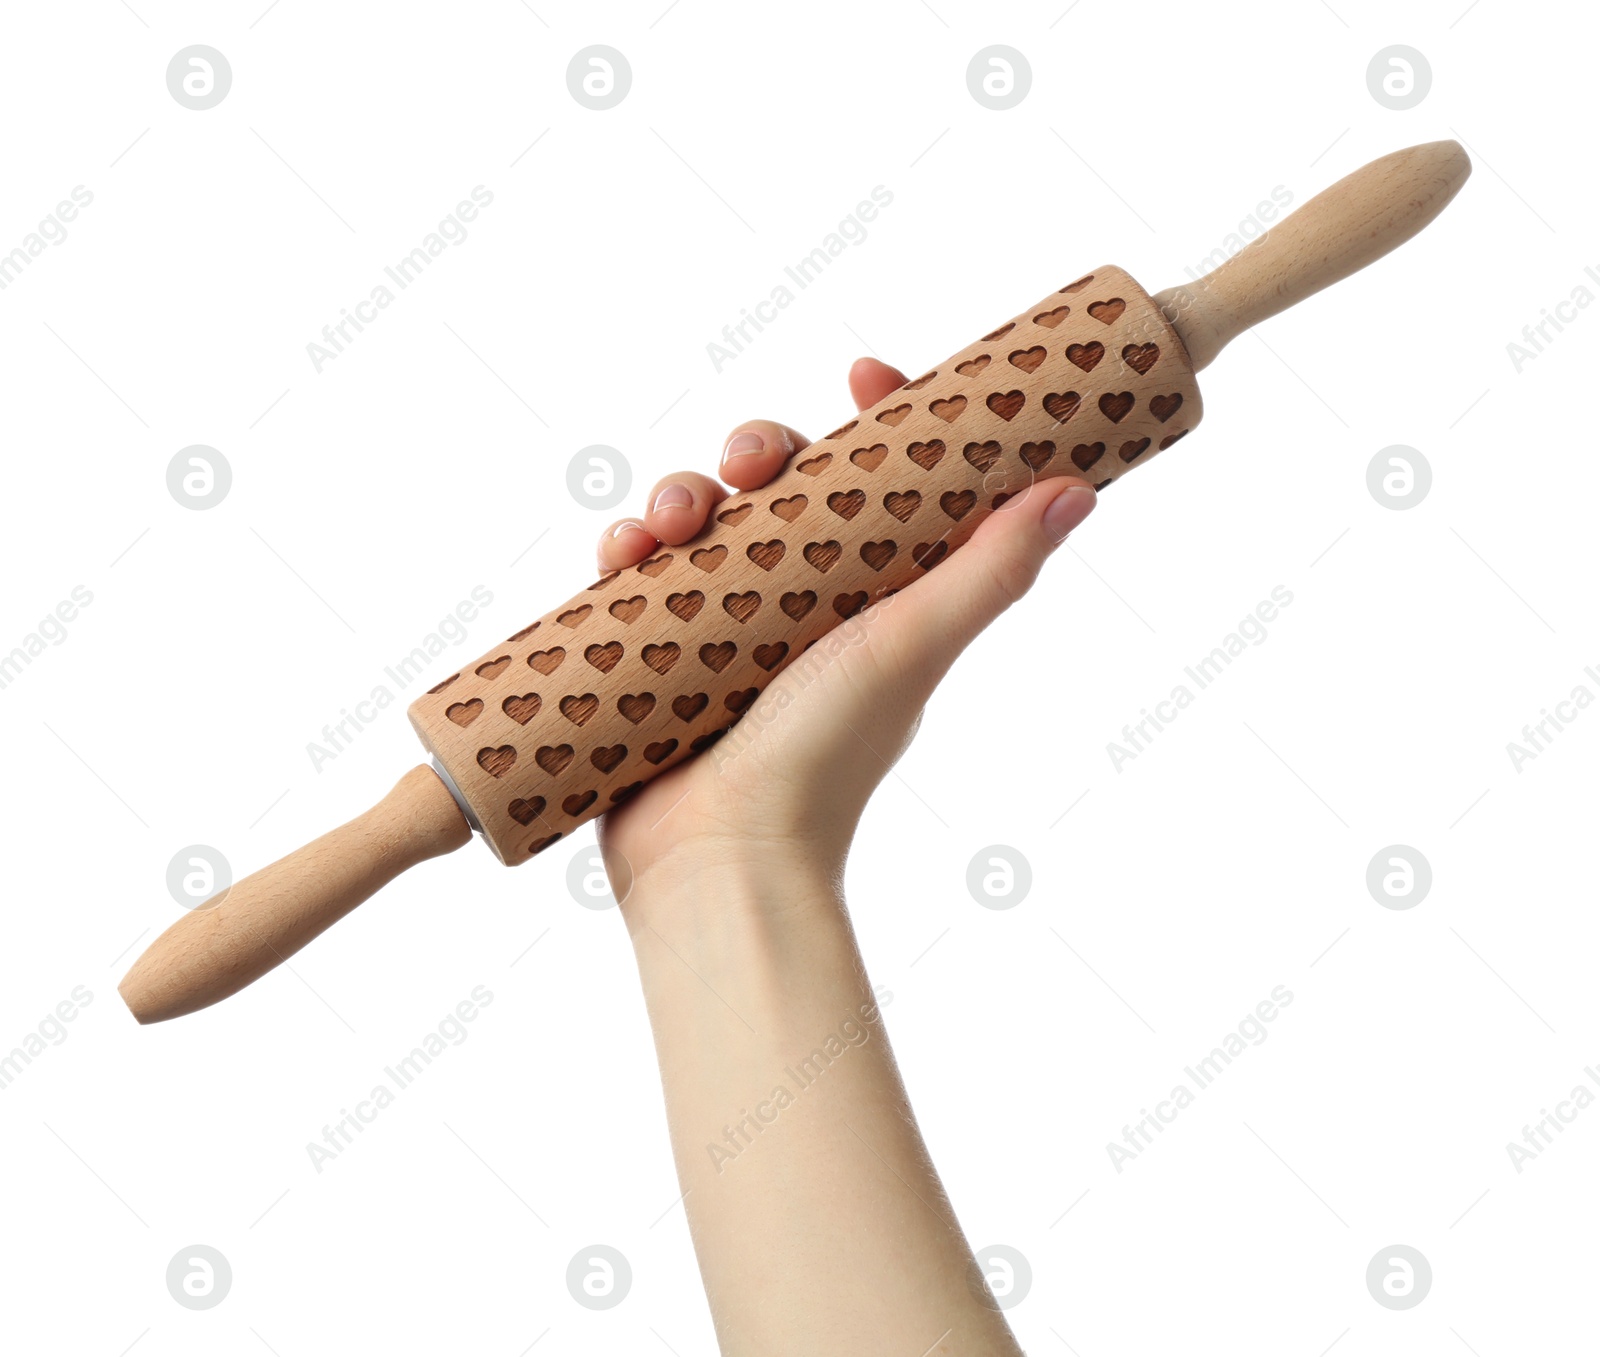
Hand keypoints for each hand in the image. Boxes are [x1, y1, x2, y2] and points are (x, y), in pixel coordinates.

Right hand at [595, 357, 1096, 903]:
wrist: (721, 862)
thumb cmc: (824, 762)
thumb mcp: (910, 648)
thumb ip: (990, 572)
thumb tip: (1077, 488)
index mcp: (870, 596)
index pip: (879, 483)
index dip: (873, 419)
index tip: (862, 372)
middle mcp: (800, 606)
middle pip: (779, 487)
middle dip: (759, 449)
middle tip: (746, 461)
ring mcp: (725, 631)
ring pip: (702, 521)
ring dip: (680, 493)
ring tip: (668, 523)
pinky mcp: (657, 655)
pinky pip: (637, 577)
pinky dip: (626, 550)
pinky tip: (622, 554)